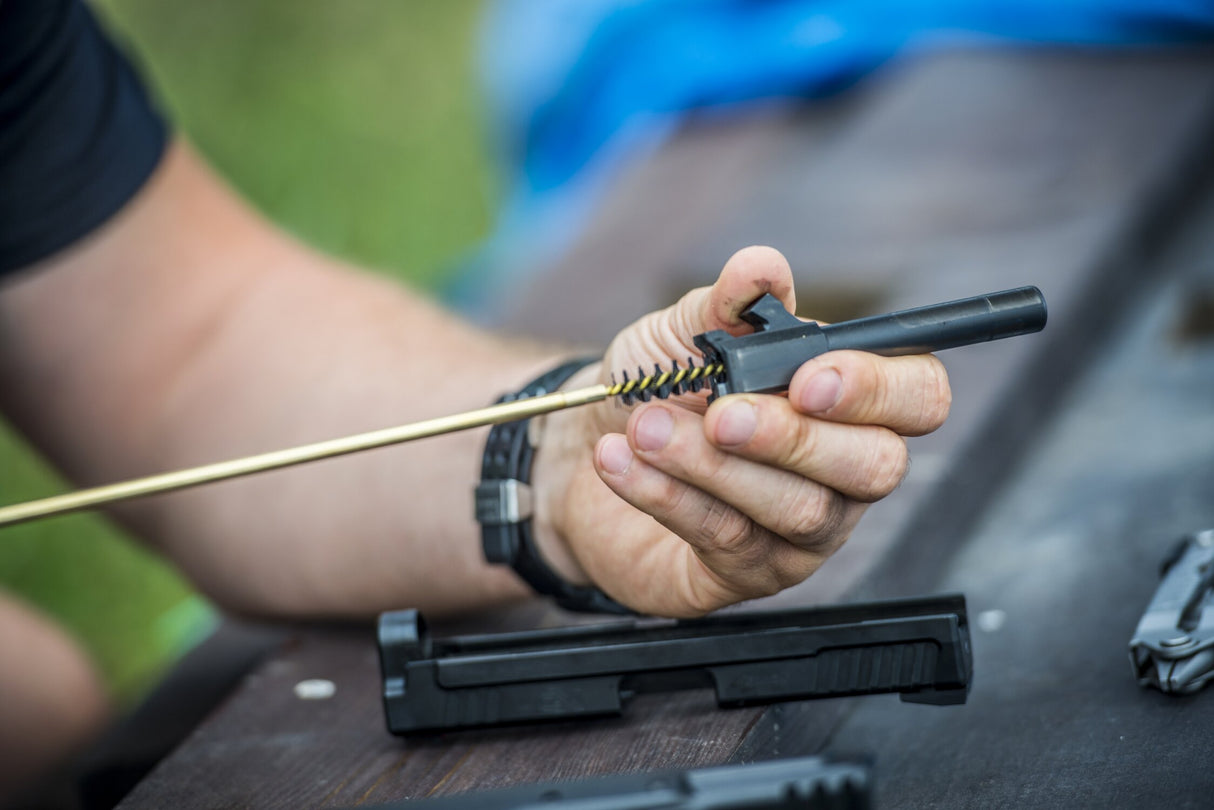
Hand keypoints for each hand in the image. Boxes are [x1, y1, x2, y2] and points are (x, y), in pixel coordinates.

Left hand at [533, 246, 950, 616]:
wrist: (580, 453)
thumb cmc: (655, 389)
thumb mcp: (683, 334)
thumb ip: (727, 304)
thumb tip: (760, 267)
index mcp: (849, 398)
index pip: (918, 396)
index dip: (878, 389)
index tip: (809, 378)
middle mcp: (842, 470)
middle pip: (875, 466)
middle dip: (794, 438)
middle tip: (722, 414)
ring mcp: (804, 530)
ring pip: (799, 509)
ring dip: (714, 466)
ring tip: (646, 429)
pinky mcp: (750, 574)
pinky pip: (730, 541)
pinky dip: (671, 496)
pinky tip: (625, 463)